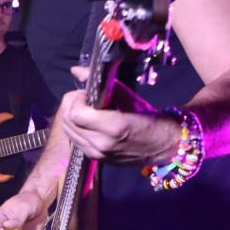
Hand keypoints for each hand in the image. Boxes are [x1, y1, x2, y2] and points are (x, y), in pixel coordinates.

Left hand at [55, 65, 177, 166]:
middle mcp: (101, 144)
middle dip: (70, 105)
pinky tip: (86, 121)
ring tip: (84, 108)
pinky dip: (75, 128)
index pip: (76, 113)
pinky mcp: (95, 158)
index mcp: (113, 127)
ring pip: (68, 132)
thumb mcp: (128, 96)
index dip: (76, 99)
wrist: (162, 145)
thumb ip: (102, 83)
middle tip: (83, 98)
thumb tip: (76, 70)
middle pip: (68, 122)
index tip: (86, 93)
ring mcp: (97, 154)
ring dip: (71, 116)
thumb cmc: (147, 117)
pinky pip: (74, 140)